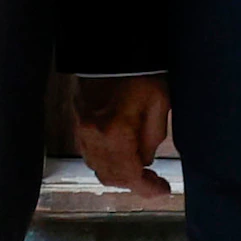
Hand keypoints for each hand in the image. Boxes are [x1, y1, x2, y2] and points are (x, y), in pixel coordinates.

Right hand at [70, 75, 176, 197]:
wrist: (110, 50)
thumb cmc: (140, 74)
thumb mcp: (159, 105)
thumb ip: (152, 140)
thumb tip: (144, 161)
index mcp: (114, 133)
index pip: (130, 175)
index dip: (147, 189)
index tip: (163, 190)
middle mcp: (93, 137)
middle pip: (111, 176)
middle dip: (134, 183)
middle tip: (155, 181)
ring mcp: (81, 130)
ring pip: (98, 168)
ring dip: (119, 174)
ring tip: (140, 169)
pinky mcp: (77, 122)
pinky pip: (90, 154)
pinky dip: (106, 161)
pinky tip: (121, 155)